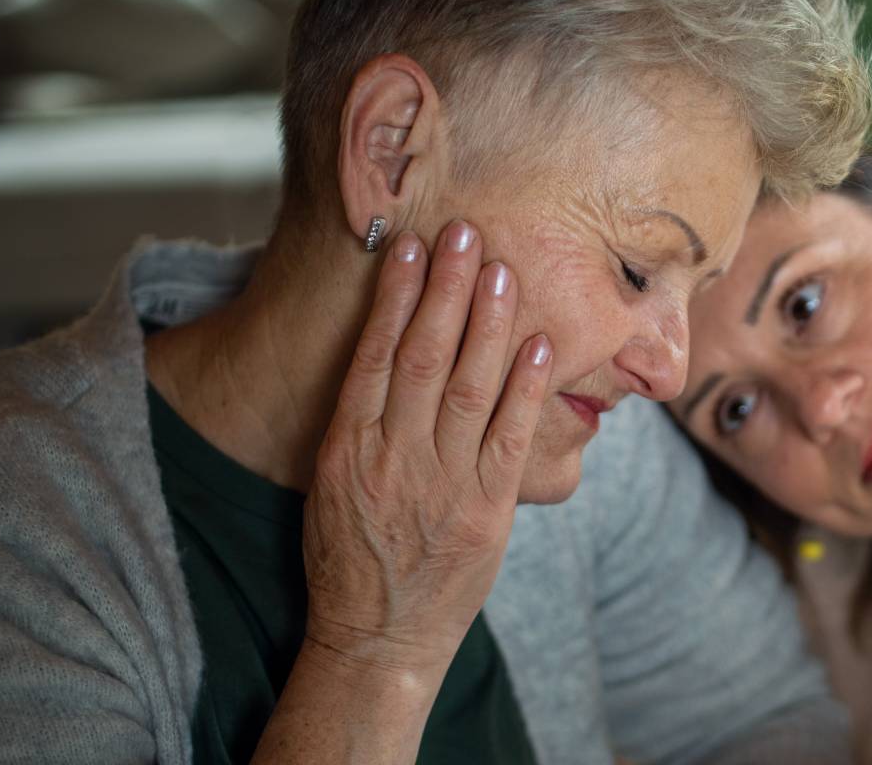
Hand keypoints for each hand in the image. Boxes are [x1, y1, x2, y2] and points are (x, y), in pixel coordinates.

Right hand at [301, 219, 552, 675]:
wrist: (376, 641)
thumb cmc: (352, 559)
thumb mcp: (333, 484)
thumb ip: (362, 423)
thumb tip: (387, 354)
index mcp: (348, 447)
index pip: (374, 355)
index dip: (393, 297)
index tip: (408, 247)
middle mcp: (393, 459)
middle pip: (422, 356)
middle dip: (444, 289)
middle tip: (462, 230)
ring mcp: (442, 485)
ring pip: (467, 386)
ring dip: (487, 323)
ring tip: (501, 268)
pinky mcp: (486, 511)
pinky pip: (509, 438)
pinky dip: (526, 389)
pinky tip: (538, 344)